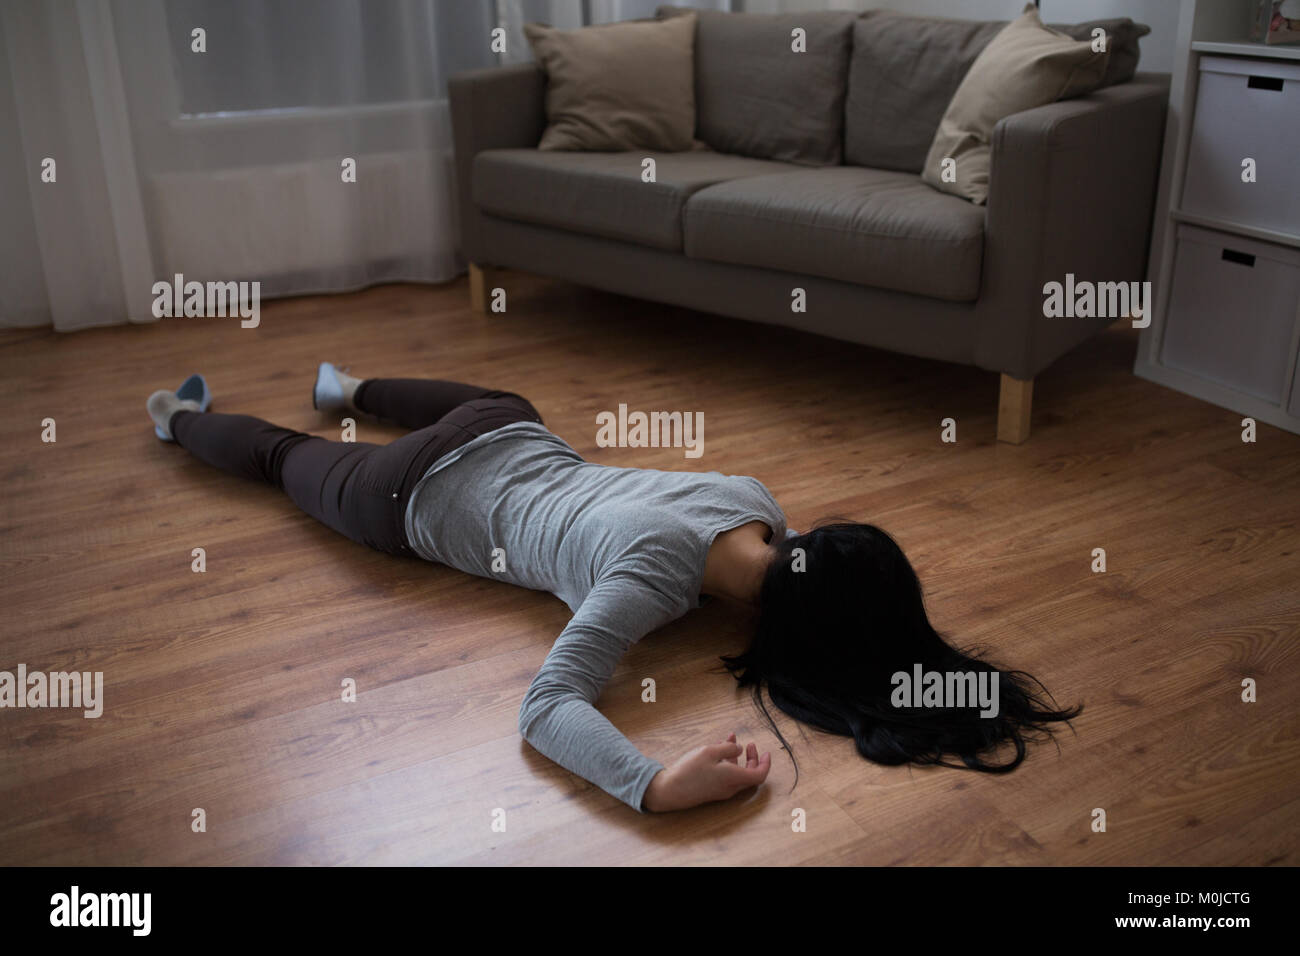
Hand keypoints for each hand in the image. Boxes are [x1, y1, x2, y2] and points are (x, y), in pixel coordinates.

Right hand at [643, 732, 771, 811]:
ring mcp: (721, 790)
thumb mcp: (710, 752)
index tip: (766, 752)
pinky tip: (718, 750)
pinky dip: (727, 763)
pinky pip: (726, 777)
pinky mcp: (712, 790)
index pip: (759, 775)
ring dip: (737, 758)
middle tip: (749, 745)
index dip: (765, 764)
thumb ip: (728, 749)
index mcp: (733, 778)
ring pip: (737, 774)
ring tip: (731, 740)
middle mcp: (730, 787)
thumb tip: (739, 749)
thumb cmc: (690, 770)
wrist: (670, 790)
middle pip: (750, 775)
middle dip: (752, 758)